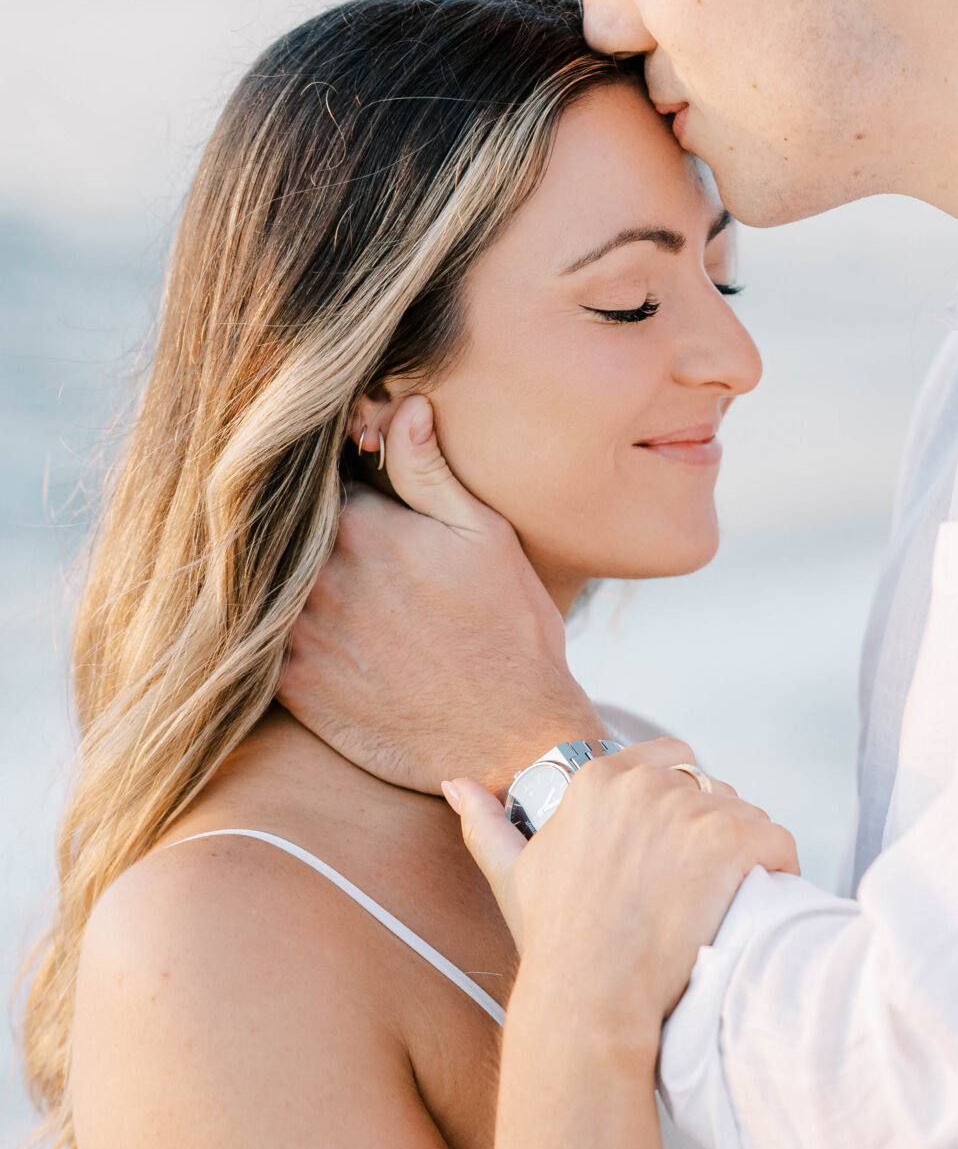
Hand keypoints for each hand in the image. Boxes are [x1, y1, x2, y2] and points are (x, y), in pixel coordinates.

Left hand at [279, 397, 595, 793]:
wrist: (509, 740)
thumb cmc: (511, 632)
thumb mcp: (486, 538)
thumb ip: (431, 472)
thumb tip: (404, 408)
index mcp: (366, 527)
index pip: (318, 481)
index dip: (325, 481)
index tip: (332, 484)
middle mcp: (322, 576)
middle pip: (283, 531)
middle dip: (294, 526)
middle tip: (302, 526)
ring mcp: (301, 634)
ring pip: (263, 585)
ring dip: (276, 579)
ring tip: (305, 582)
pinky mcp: (293, 687)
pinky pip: (256, 645)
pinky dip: (264, 633)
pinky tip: (286, 631)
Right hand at [446, 742, 799, 1038]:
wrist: (591, 999)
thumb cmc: (558, 945)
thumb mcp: (513, 874)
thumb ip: (485, 822)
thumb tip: (457, 784)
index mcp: (600, 779)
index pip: (668, 759)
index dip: (680, 807)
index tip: (676, 853)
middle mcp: (647, 783)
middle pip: (711, 788)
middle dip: (712, 832)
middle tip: (698, 888)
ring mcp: (691, 810)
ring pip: (747, 815)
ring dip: (744, 854)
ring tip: (721, 902)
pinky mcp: (732, 840)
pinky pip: (780, 842)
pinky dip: (780, 870)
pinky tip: (756, 901)